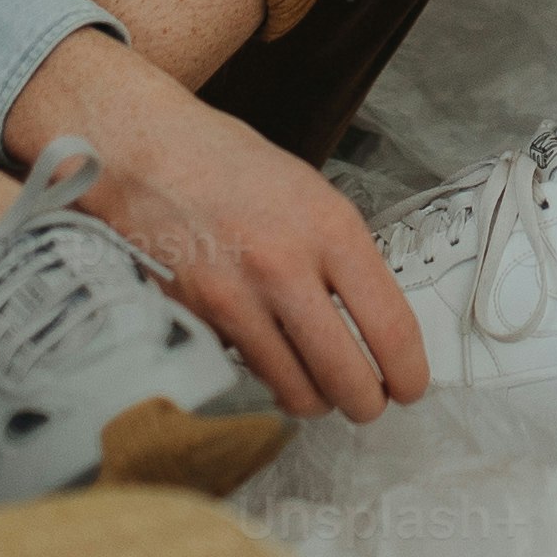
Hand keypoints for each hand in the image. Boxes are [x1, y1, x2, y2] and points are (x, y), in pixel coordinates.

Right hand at [6, 28, 424, 419]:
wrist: (146, 153)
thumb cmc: (232, 167)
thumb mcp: (310, 195)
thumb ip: (344, 256)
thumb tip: (376, 324)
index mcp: (331, 229)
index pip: (390, 325)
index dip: (408, 372)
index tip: (410, 385)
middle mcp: (287, 268)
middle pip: (348, 377)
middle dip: (366, 403)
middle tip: (369, 402)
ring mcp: (238, 299)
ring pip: (298, 391)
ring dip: (318, 401)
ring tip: (322, 389)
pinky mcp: (198, 321)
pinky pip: (250, 372)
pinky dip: (268, 378)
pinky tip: (272, 359)